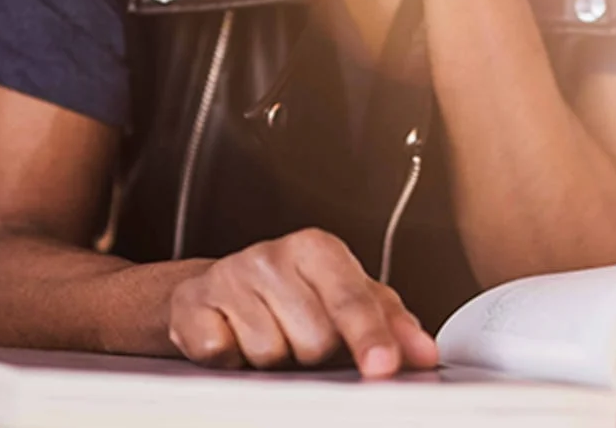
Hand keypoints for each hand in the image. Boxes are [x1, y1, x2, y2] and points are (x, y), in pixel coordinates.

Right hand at [167, 229, 437, 374]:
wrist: (218, 288)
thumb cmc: (294, 293)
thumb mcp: (349, 297)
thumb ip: (392, 323)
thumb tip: (424, 351)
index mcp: (319, 249)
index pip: (351, 299)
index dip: (370, 336)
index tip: (383, 365)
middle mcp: (272, 255)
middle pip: (312, 338)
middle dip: (313, 354)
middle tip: (304, 340)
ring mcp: (229, 276)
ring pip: (268, 353)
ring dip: (274, 361)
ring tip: (271, 337)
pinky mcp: (191, 304)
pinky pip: (222, 354)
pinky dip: (232, 359)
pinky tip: (236, 340)